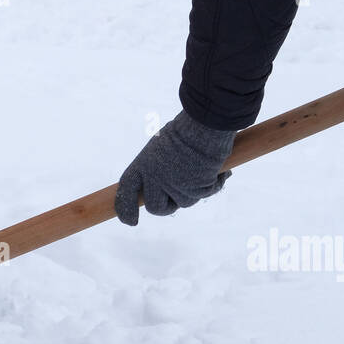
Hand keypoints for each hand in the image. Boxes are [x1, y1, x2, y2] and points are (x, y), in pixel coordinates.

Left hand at [114, 111, 235, 225]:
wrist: (206, 122)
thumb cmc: (186, 130)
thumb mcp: (162, 147)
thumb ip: (157, 168)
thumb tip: (166, 191)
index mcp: (142, 164)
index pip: (126, 192)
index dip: (125, 209)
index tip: (130, 222)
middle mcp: (155, 178)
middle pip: (156, 208)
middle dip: (167, 207)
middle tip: (176, 199)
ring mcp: (175, 184)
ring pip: (184, 202)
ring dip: (195, 191)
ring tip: (201, 170)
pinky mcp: (196, 188)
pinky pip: (206, 193)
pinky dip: (214, 183)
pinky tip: (217, 170)